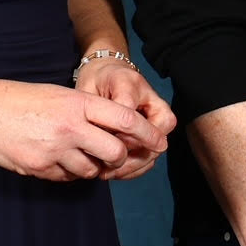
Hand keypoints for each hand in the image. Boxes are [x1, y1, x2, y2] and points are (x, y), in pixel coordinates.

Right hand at [0, 71, 163, 180]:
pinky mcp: (38, 167)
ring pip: (92, 170)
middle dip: (120, 158)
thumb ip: (89, 111)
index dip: (147, 133)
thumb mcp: (61, 95)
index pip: (126, 119)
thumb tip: (122, 130)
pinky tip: (58, 159)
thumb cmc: (22, 99)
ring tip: (78, 154)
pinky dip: (69, 172)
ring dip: (92, 166)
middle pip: (115, 152)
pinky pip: (67, 178)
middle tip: (115, 156)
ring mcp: (53, 150)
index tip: (158, 141)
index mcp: (78, 103)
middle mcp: (69, 127)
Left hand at [74, 55, 175, 179]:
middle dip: (133, 155)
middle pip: (156, 133)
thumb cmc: (96, 81)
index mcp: (130, 84)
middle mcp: (150, 99)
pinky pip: (153, 150)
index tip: (99, 147)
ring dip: (137, 164)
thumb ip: (92, 109)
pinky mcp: (154, 128)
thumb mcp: (87, 88)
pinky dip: (138, 166)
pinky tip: (118, 173)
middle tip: (109, 166)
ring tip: (111, 173)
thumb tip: (100, 137)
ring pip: (158, 145)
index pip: (129, 116)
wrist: (108, 72)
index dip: (116, 137)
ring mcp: (156, 115)